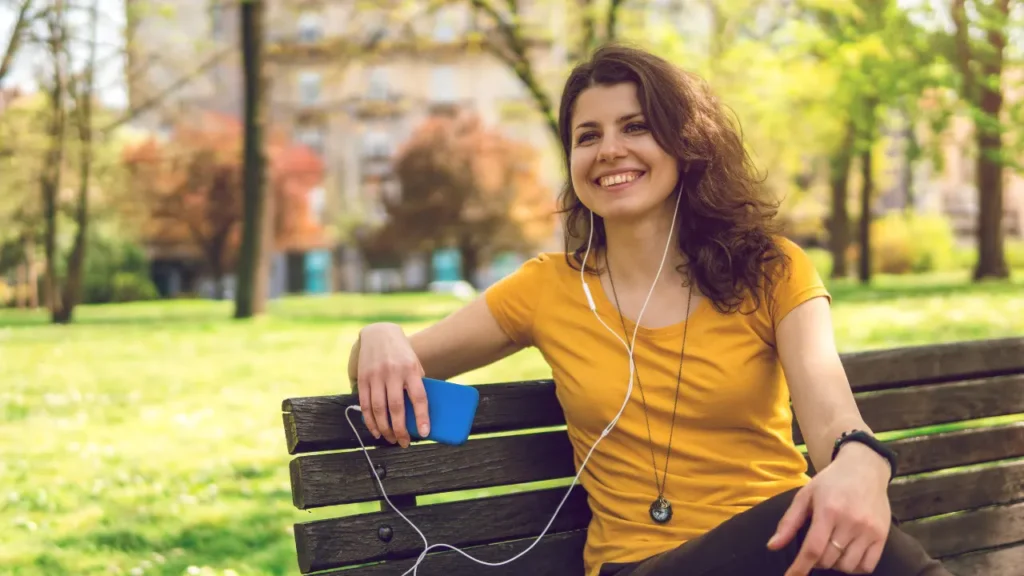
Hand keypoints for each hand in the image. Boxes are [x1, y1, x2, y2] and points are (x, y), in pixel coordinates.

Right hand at [353, 323, 429, 447]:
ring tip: (391, 439)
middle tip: (404, 442)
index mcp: (410, 369)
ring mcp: (376, 376)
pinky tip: (376, 430)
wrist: (379, 333)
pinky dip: (370, 420)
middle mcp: (392, 373)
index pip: (418, 397)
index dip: (421, 416)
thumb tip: (420, 413)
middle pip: (396, 407)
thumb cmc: (402, 354)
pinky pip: (365, 404)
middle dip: (400, 429)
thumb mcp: (414, 364)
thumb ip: (416, 384)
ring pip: (379, 409)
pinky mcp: (363, 379)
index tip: (424, 433)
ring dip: (384, 428)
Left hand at [767, 444, 891, 574]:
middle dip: (815, 562)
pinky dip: (854, 568)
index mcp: (828, 511)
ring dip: (834, 565)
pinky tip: (846, 556)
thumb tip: (772, 546)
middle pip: (829, 560)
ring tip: (830, 550)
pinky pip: (867, 566)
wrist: (865, 468)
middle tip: (813, 550)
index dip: (800, 568)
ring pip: (847, 566)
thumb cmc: (830, 482)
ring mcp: (868, 530)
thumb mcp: (805, 495)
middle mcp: (850, 522)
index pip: (813, 549)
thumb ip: (789, 522)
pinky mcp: (882, 535)